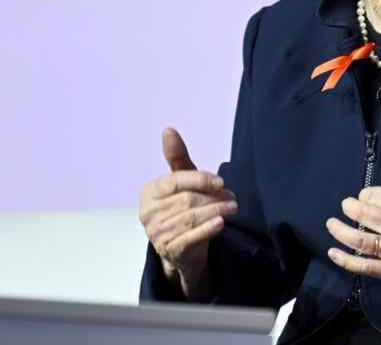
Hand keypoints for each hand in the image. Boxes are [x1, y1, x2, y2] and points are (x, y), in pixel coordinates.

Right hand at [138, 127, 236, 298]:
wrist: (184, 246)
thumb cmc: (183, 207)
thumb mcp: (183, 182)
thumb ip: (177, 158)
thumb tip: (168, 130)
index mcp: (148, 193)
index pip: (175, 181)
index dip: (200, 179)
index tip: (221, 182)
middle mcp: (147, 213)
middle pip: (186, 200)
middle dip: (213, 197)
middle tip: (232, 198)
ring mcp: (155, 234)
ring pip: (191, 218)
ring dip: (217, 211)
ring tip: (233, 207)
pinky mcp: (168, 250)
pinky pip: (190, 237)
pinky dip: (208, 229)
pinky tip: (222, 223)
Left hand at [324, 147, 380, 296]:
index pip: (375, 195)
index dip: (368, 193)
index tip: (369, 195)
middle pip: (365, 214)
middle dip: (352, 207)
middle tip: (347, 204)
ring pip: (361, 240)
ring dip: (341, 231)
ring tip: (331, 223)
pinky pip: (368, 268)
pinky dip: (348, 261)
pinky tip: (334, 253)